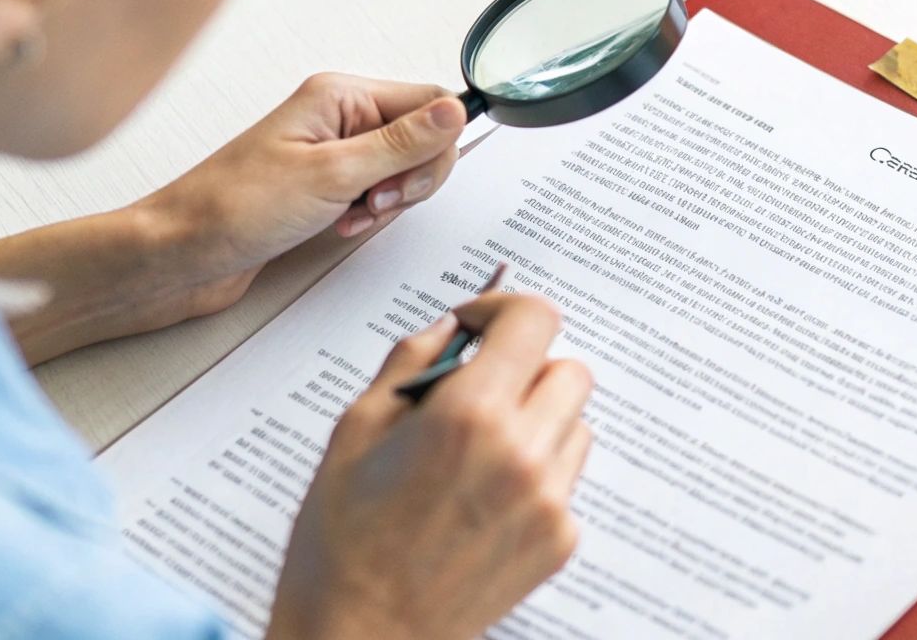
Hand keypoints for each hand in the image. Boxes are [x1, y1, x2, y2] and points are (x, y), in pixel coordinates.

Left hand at [137, 73, 468, 305]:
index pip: (429, 103)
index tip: (405, 181)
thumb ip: (402, 143)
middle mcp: (339, 116)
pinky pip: (375, 193)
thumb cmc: (233, 209)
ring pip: (402, 171)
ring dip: (388, 203)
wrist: (180, 254)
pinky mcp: (324, 184)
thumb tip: (455, 110)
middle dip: (411, 180)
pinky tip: (341, 227)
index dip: (433, 147)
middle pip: (422, 138)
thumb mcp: (332, 175)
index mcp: (340, 96)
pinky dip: (369, 216)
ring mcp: (331, 151)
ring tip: (350, 216)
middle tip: (374, 202)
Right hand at [269, 293, 593, 639]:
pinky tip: (481, 500)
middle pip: (567, 370)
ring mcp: (549, 502)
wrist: (359, 637)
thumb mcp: (355, 431)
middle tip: (477, 390)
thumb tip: (449, 328)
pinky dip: (536, 475)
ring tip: (476, 452)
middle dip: (524, 368)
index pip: (534, 320)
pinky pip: (566, 480)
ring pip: (574, 424)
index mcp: (469, 414)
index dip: (504, 309)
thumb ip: (409, 363)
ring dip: (537, 420)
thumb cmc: (342, 543)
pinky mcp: (559, 542)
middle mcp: (523, 454)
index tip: (479, 323)